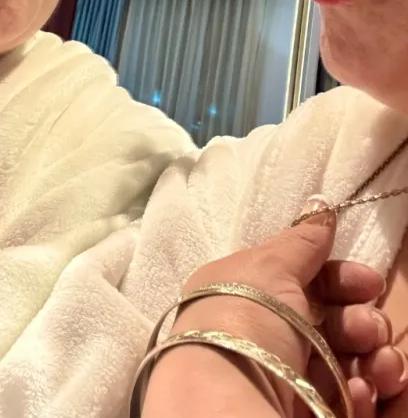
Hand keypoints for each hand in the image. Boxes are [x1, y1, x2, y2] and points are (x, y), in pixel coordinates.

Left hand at [171, 198, 386, 416]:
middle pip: (331, 324)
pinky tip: (363, 392)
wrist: (227, 404)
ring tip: (378, 365)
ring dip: (374, 360)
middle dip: (363, 322)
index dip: (340, 279)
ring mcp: (287, 380)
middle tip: (368, 329)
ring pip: (347, 364)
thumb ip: (300, 241)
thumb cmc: (244, 320)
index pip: (303, 282)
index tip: (369, 283)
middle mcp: (266, 337)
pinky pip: (350, 402)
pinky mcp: (307, 415)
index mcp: (245, 295)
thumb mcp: (267, 268)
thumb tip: (321, 207)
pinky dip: (366, 395)